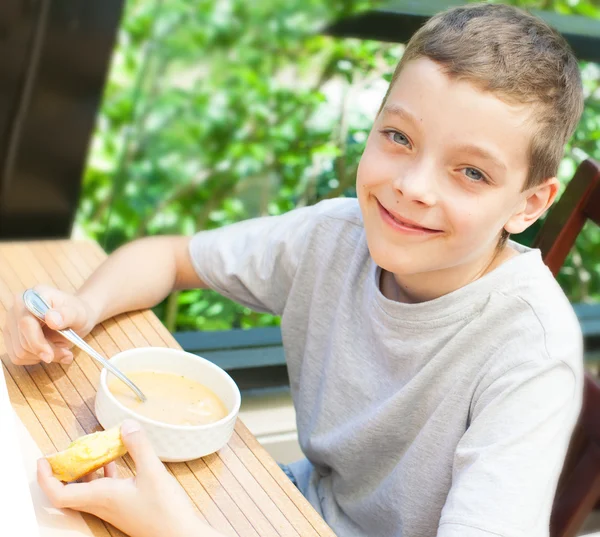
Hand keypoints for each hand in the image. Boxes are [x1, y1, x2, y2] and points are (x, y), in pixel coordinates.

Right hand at [3, 284, 96, 365]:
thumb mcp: (79, 313)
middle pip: (22, 341)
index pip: (26, 323)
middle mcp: (17, 309)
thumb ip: (67, 315)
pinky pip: (17, 357)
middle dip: (46, 351)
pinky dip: (35, 359)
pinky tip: (50, 352)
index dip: (36, 342)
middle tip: (67, 353)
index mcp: (32, 297)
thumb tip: (51, 318)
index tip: (50, 356)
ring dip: (42, 356)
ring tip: (62, 351)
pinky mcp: (11, 337)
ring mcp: (11, 323)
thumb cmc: (77, 312)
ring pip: (20, 352)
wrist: (75, 316)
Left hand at [38, 420, 207, 536]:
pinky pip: (103, 488)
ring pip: (87, 489)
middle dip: (64, 469)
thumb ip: (139, 447)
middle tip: (67, 449)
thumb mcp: (153, 473)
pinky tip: (116, 460)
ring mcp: (112, 506)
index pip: (59, 494)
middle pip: (69, 490)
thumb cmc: (164, 511)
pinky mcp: (123, 506)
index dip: (46, 478)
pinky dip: (104, 473)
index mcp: (101, 497)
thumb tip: (126, 425)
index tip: (44, 460)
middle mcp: (101, 503)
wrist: (178, 535)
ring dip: (85, 469)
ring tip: (92, 449)